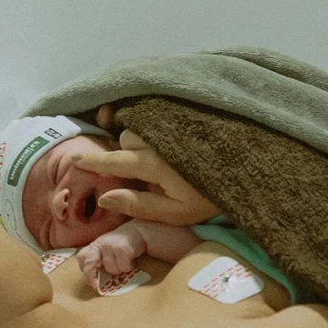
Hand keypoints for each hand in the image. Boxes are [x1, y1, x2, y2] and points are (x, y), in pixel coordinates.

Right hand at [70, 130, 219, 225]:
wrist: (252, 170)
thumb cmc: (213, 197)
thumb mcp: (177, 213)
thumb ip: (139, 205)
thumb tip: (105, 197)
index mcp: (154, 163)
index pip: (115, 160)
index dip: (93, 161)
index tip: (75, 159)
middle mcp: (159, 137)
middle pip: (127, 138)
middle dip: (127, 152)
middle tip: (145, 171)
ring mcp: (172, 122)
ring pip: (142, 127)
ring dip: (143, 139)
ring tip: (164, 156)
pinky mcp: (184, 115)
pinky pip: (156, 115)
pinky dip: (153, 124)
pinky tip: (166, 135)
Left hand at [78, 228, 142, 283]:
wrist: (137, 232)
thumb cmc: (120, 245)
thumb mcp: (106, 251)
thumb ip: (99, 261)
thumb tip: (97, 280)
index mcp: (94, 246)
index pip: (82, 257)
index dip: (84, 269)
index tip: (90, 279)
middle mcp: (100, 244)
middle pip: (90, 263)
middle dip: (92, 275)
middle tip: (97, 283)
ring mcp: (110, 246)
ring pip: (111, 269)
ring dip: (119, 270)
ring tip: (123, 262)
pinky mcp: (122, 248)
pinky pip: (123, 267)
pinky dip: (128, 267)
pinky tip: (130, 260)